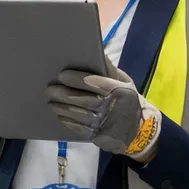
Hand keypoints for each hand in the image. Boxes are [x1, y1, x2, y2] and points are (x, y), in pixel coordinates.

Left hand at [45, 57, 159, 157]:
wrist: (139, 129)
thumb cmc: (128, 99)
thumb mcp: (125, 82)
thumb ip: (110, 69)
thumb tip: (97, 51)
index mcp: (119, 90)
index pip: (95, 84)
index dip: (77, 79)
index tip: (62, 75)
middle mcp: (112, 107)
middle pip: (83, 100)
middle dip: (64, 94)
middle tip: (49, 89)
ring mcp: (106, 124)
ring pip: (79, 115)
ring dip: (62, 108)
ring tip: (51, 102)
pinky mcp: (100, 136)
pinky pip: (80, 128)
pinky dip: (68, 121)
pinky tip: (60, 115)